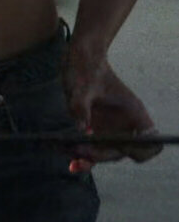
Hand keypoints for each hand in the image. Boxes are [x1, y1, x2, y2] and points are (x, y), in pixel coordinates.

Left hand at [60, 47, 162, 172]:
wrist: (79, 59)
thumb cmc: (86, 68)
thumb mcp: (82, 86)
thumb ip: (82, 107)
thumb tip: (82, 130)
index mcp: (134, 112)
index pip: (148, 142)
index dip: (136, 149)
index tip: (118, 146)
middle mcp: (125, 124)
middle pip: (122, 152)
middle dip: (102, 156)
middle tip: (81, 152)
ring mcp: (111, 129)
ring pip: (106, 155)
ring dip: (91, 160)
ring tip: (74, 163)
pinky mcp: (96, 130)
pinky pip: (93, 150)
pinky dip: (84, 157)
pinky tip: (72, 162)